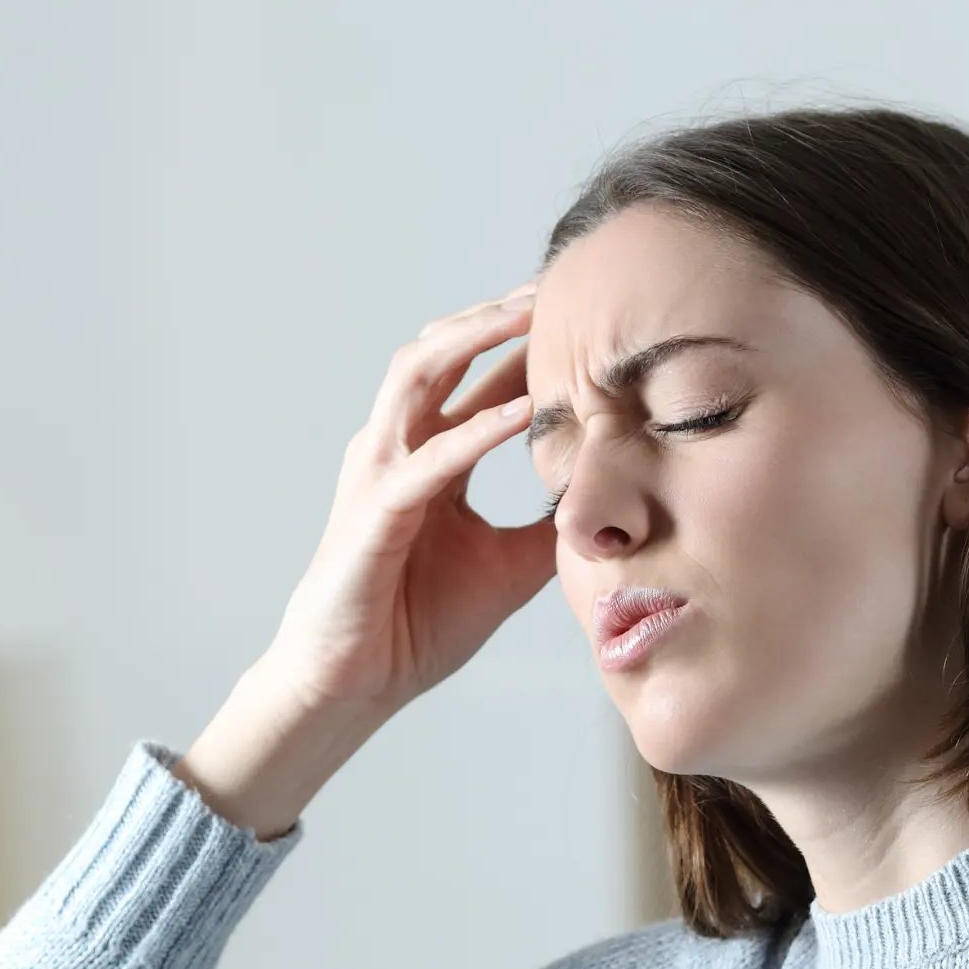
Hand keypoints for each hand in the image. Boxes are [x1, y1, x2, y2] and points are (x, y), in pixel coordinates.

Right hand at [264, 281, 554, 713]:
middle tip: (556, 285)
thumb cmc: (415, 624)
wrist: (355, 683)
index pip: (476, 380)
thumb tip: (613, 507)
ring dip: (474, 341)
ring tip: (529, 315)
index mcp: (430, 458)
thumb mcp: (510, 568)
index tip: (583, 315)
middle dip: (495, 315)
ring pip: (417, 376)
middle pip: (441, 352)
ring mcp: (378, 474)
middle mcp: (397, 450)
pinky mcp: (373, 513)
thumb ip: (550, 527)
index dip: (524, 345)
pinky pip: (427, 460)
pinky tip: (521, 412)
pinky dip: (474, 432)